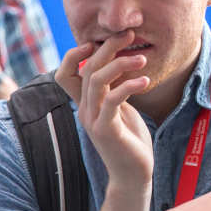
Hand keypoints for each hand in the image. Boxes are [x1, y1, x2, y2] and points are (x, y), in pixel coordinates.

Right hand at [74, 32, 153, 185]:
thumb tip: (116, 64)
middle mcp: (85, 109)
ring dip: (120, 63)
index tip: (99, 41)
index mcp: (85, 104)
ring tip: (143, 59)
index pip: (65, 73)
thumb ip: (113, 90)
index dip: (75, 54)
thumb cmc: (129, 140)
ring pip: (97, 80)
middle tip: (129, 35)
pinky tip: (145, 81)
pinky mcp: (106, 130)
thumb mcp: (120, 109)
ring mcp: (93, 120)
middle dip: (107, 48)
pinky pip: (112, 100)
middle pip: (87, 69)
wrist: (132, 175)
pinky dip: (129, 86)